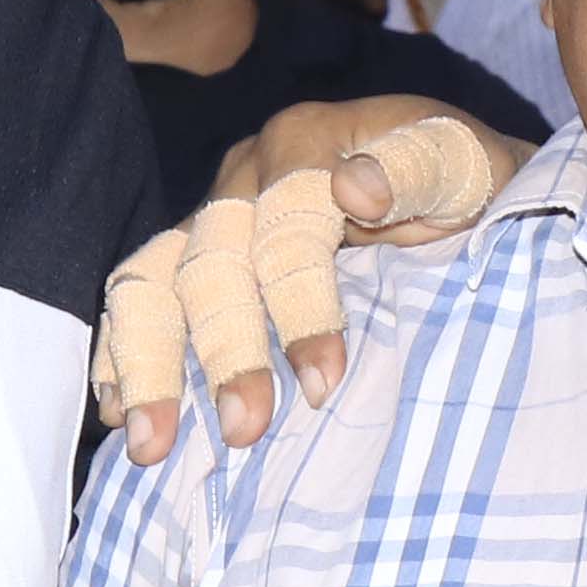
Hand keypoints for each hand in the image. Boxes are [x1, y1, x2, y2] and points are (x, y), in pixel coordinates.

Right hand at [94, 114, 514, 463]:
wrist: (456, 188)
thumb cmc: (467, 186)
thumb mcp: (466, 166)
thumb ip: (417, 169)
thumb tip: (356, 189)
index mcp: (308, 143)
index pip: (286, 221)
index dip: (300, 303)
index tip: (324, 382)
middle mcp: (246, 174)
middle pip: (213, 259)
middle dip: (226, 349)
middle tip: (245, 430)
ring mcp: (213, 216)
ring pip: (154, 280)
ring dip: (148, 363)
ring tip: (151, 443)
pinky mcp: (195, 258)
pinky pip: (139, 299)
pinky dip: (123, 356)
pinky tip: (118, 414)